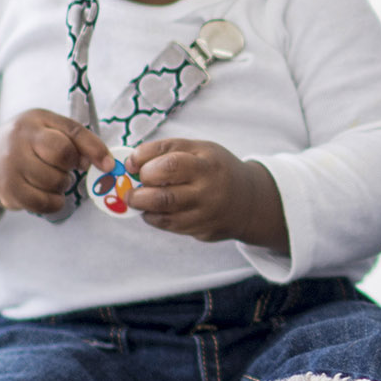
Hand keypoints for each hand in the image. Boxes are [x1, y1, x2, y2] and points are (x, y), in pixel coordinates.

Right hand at [0, 109, 111, 231]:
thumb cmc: (25, 144)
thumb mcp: (46, 128)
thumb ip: (75, 139)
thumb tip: (103, 163)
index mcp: (35, 119)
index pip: (72, 132)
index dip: (94, 150)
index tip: (108, 165)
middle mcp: (19, 138)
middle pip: (63, 157)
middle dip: (70, 167)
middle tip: (63, 168)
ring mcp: (10, 164)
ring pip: (54, 182)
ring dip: (60, 186)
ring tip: (50, 180)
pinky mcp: (6, 189)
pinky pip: (42, 203)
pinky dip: (53, 203)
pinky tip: (49, 196)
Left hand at [125, 137, 287, 253]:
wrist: (249, 201)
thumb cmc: (217, 170)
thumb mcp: (200, 150)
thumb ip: (168, 150)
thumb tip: (131, 163)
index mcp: (207, 164)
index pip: (169, 163)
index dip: (143, 162)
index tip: (132, 164)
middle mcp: (208, 190)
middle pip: (163, 195)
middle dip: (139, 190)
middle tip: (133, 186)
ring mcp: (205, 214)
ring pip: (163, 214)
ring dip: (142, 205)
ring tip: (137, 198)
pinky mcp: (201, 230)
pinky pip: (168, 225)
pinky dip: (152, 217)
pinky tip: (153, 209)